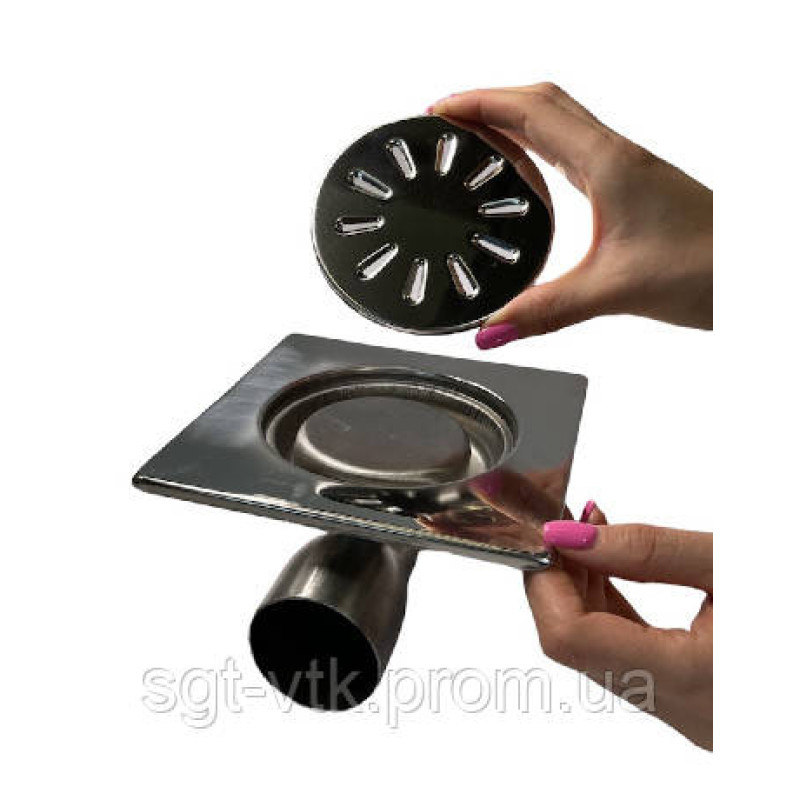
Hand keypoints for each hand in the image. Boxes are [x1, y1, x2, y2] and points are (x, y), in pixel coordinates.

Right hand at [429, 83, 712, 347]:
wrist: (756, 274)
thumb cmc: (710, 266)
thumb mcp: (613, 291)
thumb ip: (545, 311)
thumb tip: (490, 331)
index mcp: (607, 164)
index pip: (530, 111)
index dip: (478, 102)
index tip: (438, 111)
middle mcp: (615, 156)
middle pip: (541, 102)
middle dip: (488, 102)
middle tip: (446, 123)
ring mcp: (625, 169)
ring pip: (558, 123)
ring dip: (512, 122)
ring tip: (472, 143)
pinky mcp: (631, 188)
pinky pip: (574, 152)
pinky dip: (538, 150)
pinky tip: (526, 179)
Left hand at [528, 501, 712, 749]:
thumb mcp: (739, 566)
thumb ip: (649, 550)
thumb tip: (570, 537)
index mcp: (689, 681)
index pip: (569, 637)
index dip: (544, 580)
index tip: (543, 532)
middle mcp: (681, 708)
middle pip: (577, 642)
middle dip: (557, 576)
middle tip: (562, 521)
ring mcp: (686, 708)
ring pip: (599, 646)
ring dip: (582, 585)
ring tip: (588, 527)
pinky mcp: (692, 694)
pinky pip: (628, 649)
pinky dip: (611, 601)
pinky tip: (613, 558)